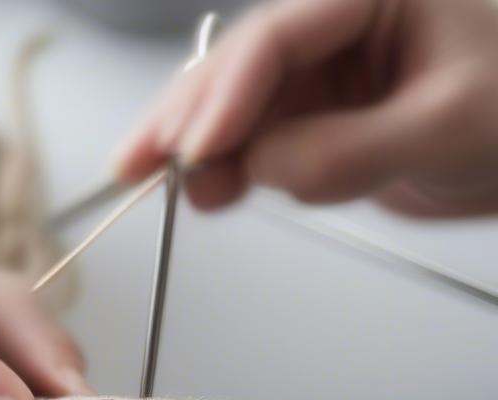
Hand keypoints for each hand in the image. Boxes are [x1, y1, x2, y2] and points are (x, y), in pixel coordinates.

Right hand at [114, 0, 497, 216]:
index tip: (194, 151)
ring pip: (238, 109)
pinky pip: (256, 144)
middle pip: (238, 68)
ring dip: (197, 149)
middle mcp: (336, 29)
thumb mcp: (443, 128)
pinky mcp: (315, 123)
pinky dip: (227, 170)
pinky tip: (206, 191)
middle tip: (134, 163)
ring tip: (161, 185)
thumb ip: (348, 149)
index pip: (278, 37)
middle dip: (184, 117)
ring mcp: (322, 80)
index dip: (226, 94)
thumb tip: (259, 166)